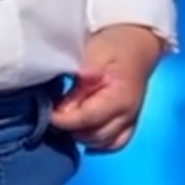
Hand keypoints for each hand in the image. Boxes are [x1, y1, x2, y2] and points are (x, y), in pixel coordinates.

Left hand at [50, 24, 163, 152]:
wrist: (137, 41)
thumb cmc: (114, 45)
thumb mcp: (94, 54)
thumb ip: (82, 81)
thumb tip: (65, 108)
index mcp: (120, 97)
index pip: (88, 119)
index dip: (64, 119)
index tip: (48, 112)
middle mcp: (128, 114)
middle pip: (94, 135)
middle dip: (71, 128)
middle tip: (53, 114)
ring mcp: (130, 120)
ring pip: (102, 143)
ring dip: (81, 135)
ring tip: (66, 120)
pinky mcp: (128, 122)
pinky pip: (112, 143)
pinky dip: (96, 141)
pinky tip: (82, 130)